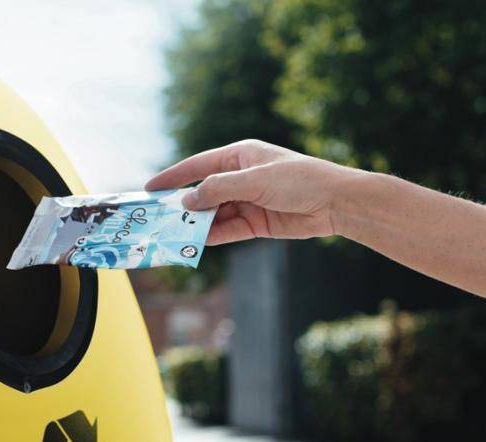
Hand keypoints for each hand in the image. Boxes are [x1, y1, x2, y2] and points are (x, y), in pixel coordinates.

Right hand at [145, 139, 352, 244]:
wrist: (335, 202)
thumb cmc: (299, 179)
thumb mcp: (255, 179)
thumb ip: (218, 189)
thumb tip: (187, 201)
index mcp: (240, 155)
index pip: (198, 165)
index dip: (173, 176)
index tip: (150, 188)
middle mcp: (241, 177)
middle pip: (204, 192)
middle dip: (183, 206)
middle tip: (157, 219)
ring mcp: (249, 201)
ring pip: (214, 214)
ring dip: (197, 224)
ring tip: (173, 235)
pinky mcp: (257, 223)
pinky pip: (229, 229)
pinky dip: (213, 236)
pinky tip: (197, 242)